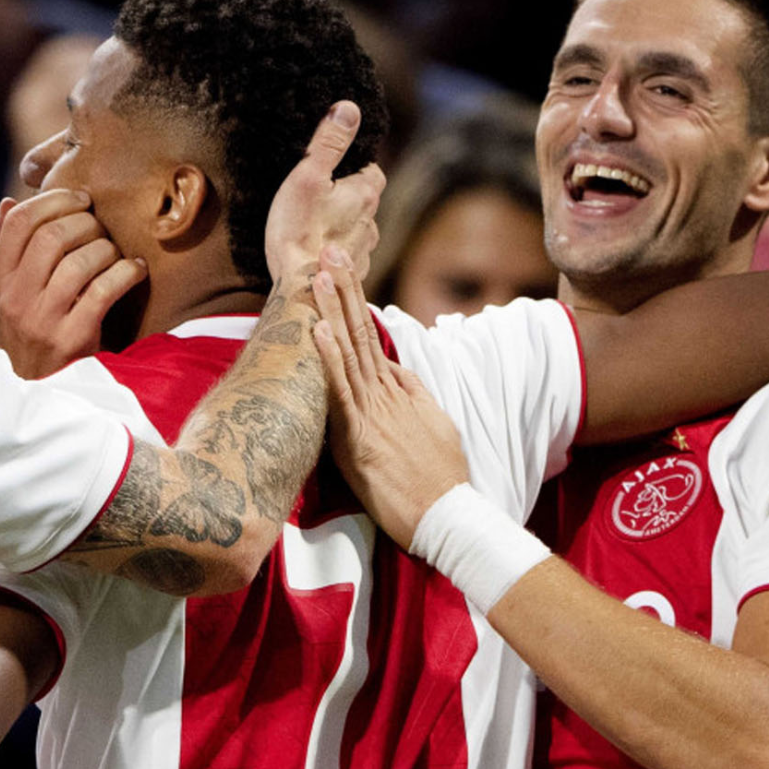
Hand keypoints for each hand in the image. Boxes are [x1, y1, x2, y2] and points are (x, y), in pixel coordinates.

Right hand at [0, 189, 147, 377]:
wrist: (35, 390)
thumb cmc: (22, 331)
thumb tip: (8, 204)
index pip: (20, 222)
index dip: (53, 201)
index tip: (80, 199)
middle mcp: (14, 299)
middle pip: (53, 237)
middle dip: (86, 222)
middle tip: (101, 226)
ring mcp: (42, 320)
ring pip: (80, 261)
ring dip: (106, 248)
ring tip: (115, 252)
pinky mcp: (72, 338)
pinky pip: (104, 291)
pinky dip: (126, 273)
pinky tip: (136, 269)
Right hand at [264, 101, 384, 283]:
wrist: (300, 288)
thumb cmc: (297, 231)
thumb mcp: (307, 177)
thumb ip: (328, 142)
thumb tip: (349, 108)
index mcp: (364, 194)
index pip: (371, 171)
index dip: (355, 168)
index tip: (335, 171)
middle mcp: (371, 223)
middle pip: (366, 201)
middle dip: (350, 198)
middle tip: (321, 199)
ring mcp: (364, 252)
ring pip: (360, 231)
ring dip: (345, 228)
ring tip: (318, 229)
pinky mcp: (354, 276)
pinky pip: (351, 259)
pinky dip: (340, 255)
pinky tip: (320, 256)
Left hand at [312, 248, 468, 547]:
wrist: (449, 519)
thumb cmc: (440, 484)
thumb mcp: (434, 430)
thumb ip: (414, 400)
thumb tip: (400, 376)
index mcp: (401, 392)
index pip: (372, 340)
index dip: (355, 305)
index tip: (340, 272)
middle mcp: (387, 394)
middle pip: (362, 332)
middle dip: (345, 290)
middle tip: (330, 250)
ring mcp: (374, 412)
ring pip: (350, 351)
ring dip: (334, 309)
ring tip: (320, 272)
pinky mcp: (361, 436)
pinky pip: (341, 391)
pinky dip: (329, 359)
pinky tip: (319, 330)